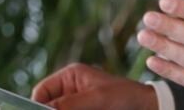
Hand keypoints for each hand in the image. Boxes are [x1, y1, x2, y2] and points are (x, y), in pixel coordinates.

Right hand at [31, 63, 156, 109]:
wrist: (147, 108)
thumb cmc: (125, 96)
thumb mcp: (96, 99)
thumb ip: (68, 105)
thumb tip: (44, 109)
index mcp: (70, 76)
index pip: (41, 91)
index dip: (35, 105)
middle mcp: (69, 89)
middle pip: (47, 105)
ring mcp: (76, 103)